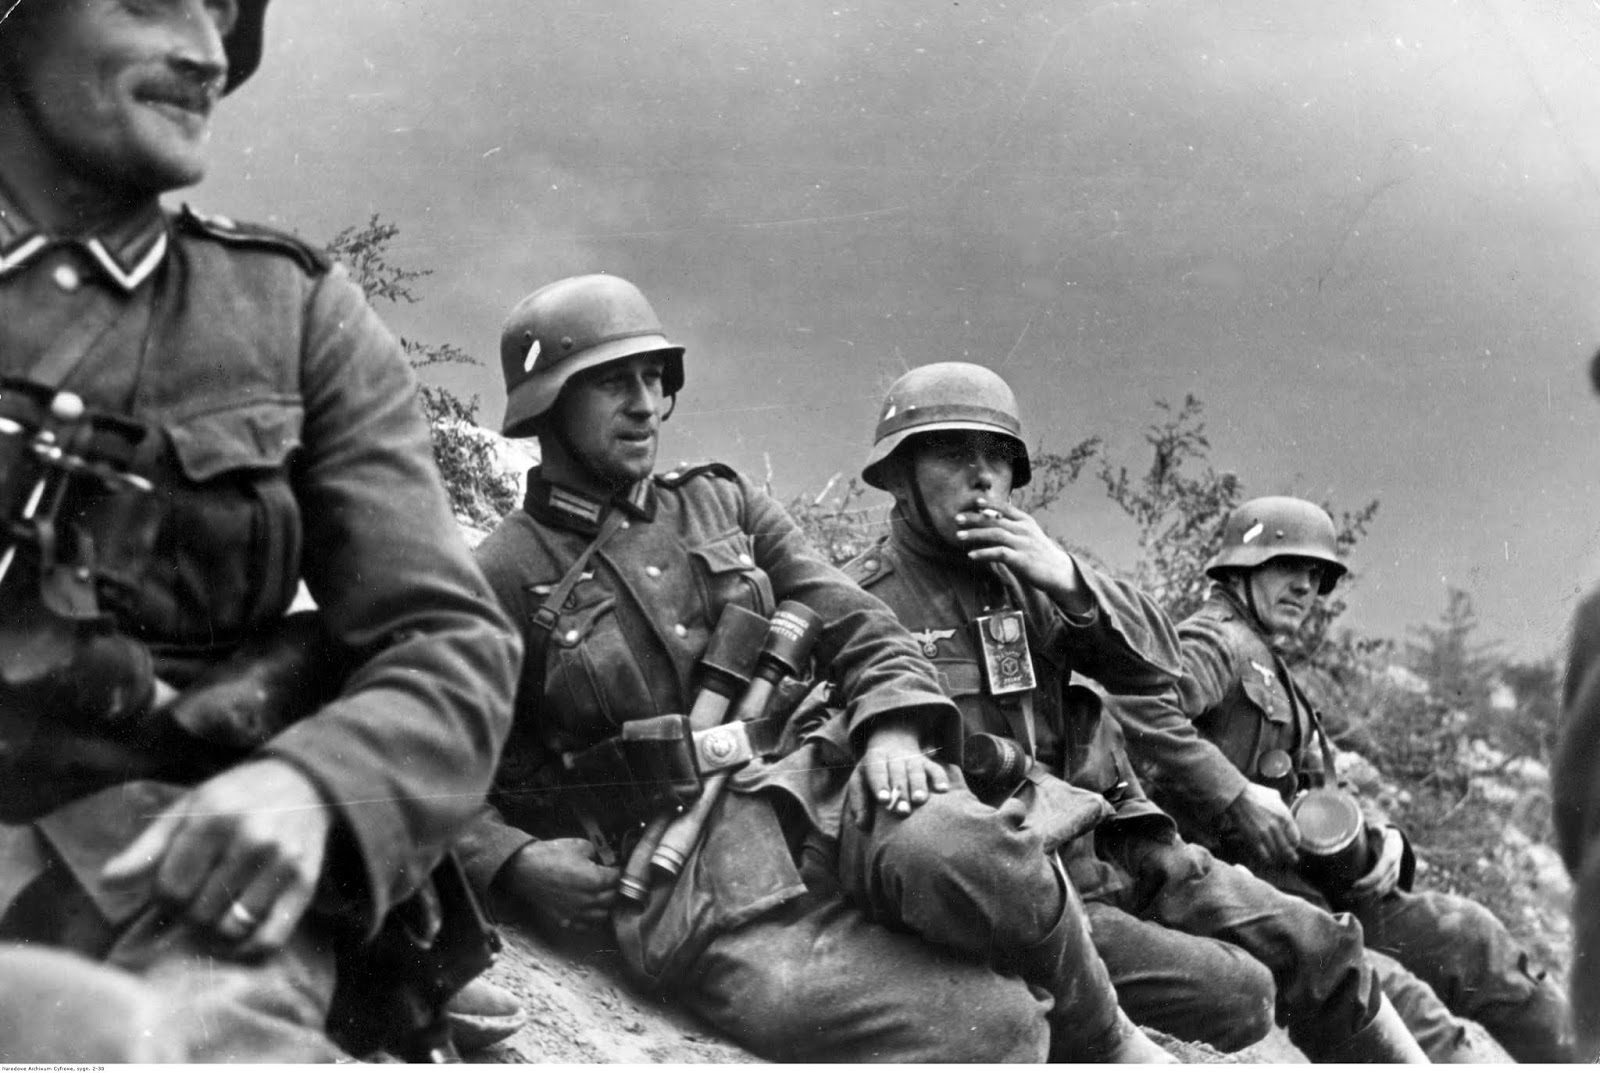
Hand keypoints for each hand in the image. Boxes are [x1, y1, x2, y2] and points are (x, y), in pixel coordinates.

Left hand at [101, 759, 329, 955]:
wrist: (305, 783)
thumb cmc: (235, 798)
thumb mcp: (187, 809)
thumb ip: (147, 848)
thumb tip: (106, 883)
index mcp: (214, 818)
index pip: (170, 890)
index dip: (164, 898)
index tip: (175, 888)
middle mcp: (251, 840)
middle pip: (199, 913)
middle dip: (191, 913)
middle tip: (198, 899)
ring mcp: (282, 864)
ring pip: (232, 929)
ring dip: (218, 930)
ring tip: (218, 912)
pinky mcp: (305, 884)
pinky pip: (270, 938)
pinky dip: (249, 948)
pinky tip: (241, 933)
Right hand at [493, 838, 618, 933]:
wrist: (525, 869)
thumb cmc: (551, 855)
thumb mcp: (580, 845)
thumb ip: (597, 853)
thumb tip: (605, 858)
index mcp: (595, 880)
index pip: (618, 879)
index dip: (619, 871)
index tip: (617, 867)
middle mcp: (588, 900)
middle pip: (613, 898)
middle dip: (615, 888)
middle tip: (611, 880)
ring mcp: (577, 912)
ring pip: (603, 915)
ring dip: (606, 905)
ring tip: (602, 895)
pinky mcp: (565, 919)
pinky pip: (585, 925)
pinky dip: (591, 919)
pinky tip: (589, 909)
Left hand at [850, 718, 949, 826]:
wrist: (891, 742)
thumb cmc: (873, 773)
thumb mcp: (860, 781)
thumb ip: (859, 802)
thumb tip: (861, 826)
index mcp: (875, 759)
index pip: (877, 771)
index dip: (880, 785)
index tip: (883, 800)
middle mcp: (894, 757)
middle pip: (897, 773)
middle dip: (900, 792)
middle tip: (902, 811)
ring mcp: (912, 758)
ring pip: (916, 771)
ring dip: (918, 786)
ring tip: (920, 800)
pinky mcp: (927, 762)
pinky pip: (935, 768)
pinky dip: (940, 778)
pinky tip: (943, 790)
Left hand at [954, 499, 1084, 604]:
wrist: (1059, 572)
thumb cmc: (1040, 554)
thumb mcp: (1029, 535)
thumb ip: (1014, 527)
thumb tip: (992, 522)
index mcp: (1026, 521)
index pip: (1005, 507)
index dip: (989, 504)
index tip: (975, 502)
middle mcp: (1023, 529)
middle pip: (995, 519)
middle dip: (974, 518)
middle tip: (957, 518)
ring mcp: (1023, 544)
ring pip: (994, 534)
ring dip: (975, 534)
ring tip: (959, 536)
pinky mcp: (1021, 559)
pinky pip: (999, 553)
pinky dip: (983, 553)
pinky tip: (971, 555)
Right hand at [1224, 782, 1299, 870]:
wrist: (1237, 796)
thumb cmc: (1255, 793)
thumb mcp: (1274, 796)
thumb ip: (1282, 806)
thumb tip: (1285, 810)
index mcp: (1284, 816)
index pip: (1296, 838)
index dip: (1295, 843)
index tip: (1293, 845)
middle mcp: (1277, 827)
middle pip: (1287, 849)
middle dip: (1290, 856)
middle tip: (1292, 859)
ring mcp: (1265, 834)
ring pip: (1276, 853)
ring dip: (1278, 857)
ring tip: (1278, 858)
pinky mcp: (1253, 839)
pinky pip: (1264, 855)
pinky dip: (1267, 859)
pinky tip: (1268, 859)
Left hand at [1347, 825, 1403, 902]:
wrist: (1397, 844)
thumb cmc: (1383, 836)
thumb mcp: (1381, 831)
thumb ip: (1378, 830)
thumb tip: (1376, 829)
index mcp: (1390, 858)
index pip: (1379, 874)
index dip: (1367, 881)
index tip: (1354, 885)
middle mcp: (1394, 870)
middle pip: (1378, 886)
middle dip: (1362, 892)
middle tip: (1345, 894)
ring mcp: (1393, 878)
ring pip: (1380, 892)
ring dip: (1364, 896)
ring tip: (1347, 896)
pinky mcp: (1391, 883)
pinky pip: (1382, 893)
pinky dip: (1370, 897)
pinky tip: (1357, 898)